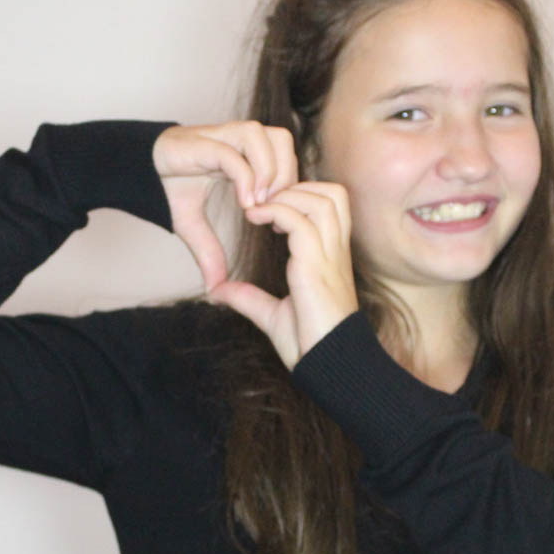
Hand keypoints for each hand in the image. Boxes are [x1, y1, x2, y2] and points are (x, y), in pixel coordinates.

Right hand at [152, 121, 297, 291]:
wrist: (132, 170)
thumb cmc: (165, 187)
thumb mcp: (192, 224)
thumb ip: (208, 251)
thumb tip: (215, 287)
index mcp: (240, 152)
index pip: (283, 152)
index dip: (289, 182)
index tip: (279, 218)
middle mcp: (235, 139)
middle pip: (283, 139)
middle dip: (286, 176)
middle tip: (273, 210)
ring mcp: (220, 137)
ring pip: (265, 137)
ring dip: (270, 173)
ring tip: (258, 205)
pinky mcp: (203, 143)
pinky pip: (235, 155)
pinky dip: (246, 178)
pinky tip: (245, 204)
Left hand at [209, 182, 358, 368]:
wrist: (329, 367)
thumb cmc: (310, 344)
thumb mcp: (272, 315)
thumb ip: (248, 298)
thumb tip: (218, 291)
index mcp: (331, 257)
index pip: (331, 204)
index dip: (302, 195)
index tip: (269, 210)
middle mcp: (335, 251)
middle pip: (333, 192)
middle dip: (297, 186)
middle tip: (264, 202)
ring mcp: (329, 257)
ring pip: (321, 199)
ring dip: (287, 196)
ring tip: (259, 210)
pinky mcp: (316, 267)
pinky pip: (300, 222)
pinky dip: (277, 212)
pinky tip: (256, 220)